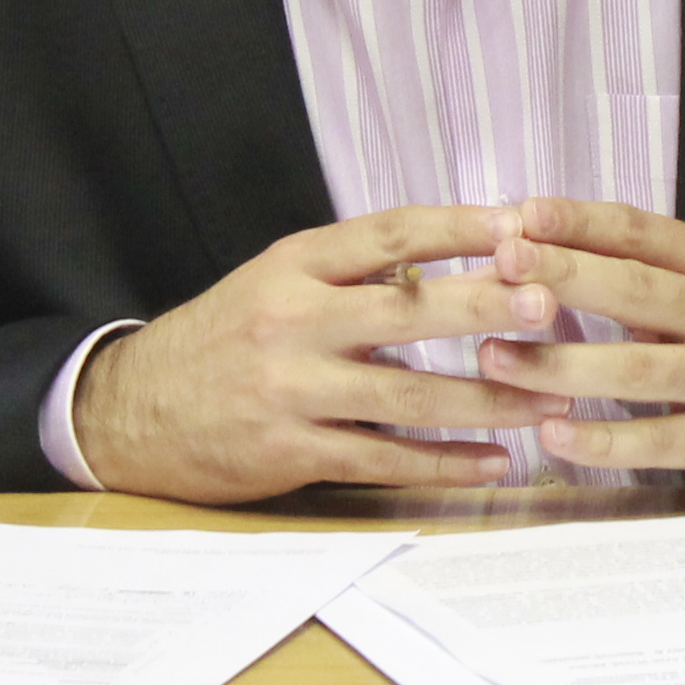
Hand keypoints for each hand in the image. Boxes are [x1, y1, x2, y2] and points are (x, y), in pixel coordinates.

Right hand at [73, 204, 557, 504]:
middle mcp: (294, 322)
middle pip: (407, 311)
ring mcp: (292, 391)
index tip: (520, 221)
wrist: (131, 412)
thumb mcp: (274, 281)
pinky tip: (496, 463)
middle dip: (486, 306)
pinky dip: (444, 464)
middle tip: (553, 303)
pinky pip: (383, 460)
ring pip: (408, 396)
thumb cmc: (222, 339)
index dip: (458, 226)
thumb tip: (452, 258)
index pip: (389, 233)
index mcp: (294, 267)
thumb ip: (351, 272)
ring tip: (553, 398)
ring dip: (487, 399)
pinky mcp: (291, 452)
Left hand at [474, 197, 684, 492]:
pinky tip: (552, 434)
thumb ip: (653, 274)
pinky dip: (603, 440)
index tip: (521, 212)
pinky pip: (660, 441)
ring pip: (638, 370)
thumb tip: (549, 253)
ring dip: (560, 364)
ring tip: (495, 358)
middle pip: (638, 290)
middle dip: (562, 275)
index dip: (581, 220)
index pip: (644, 232)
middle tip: (498, 266)